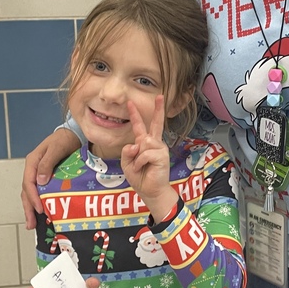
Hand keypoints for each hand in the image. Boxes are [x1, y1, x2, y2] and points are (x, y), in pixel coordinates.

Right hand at [21, 129, 80, 228]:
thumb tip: (40, 181)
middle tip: (31, 224)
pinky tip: (42, 214)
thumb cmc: (65, 139)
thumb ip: (47, 163)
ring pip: (31, 194)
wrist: (74, 134)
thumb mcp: (56, 148)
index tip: (39, 209)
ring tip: (33, 224)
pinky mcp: (46, 177)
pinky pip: (39, 192)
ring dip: (31, 209)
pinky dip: (39, 203)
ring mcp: (39, 174)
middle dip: (28, 208)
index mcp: (33, 162)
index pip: (28, 183)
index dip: (33, 197)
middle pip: (27, 192)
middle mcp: (33, 169)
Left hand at [120, 97, 177, 219]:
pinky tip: (144, 168)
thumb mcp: (126, 163)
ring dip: (137, 157)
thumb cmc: (140, 177)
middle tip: (160, 96)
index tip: (131, 103)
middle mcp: (154, 144)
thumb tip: (136, 144)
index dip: (136, 115)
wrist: (150, 191)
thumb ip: (127, 151)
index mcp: (145, 144)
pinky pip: (145, 154)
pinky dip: (140, 162)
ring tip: (140, 166)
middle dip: (158, 110)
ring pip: (143, 143)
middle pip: (156, 124)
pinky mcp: (162, 155)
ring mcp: (159, 149)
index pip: (141, 126)